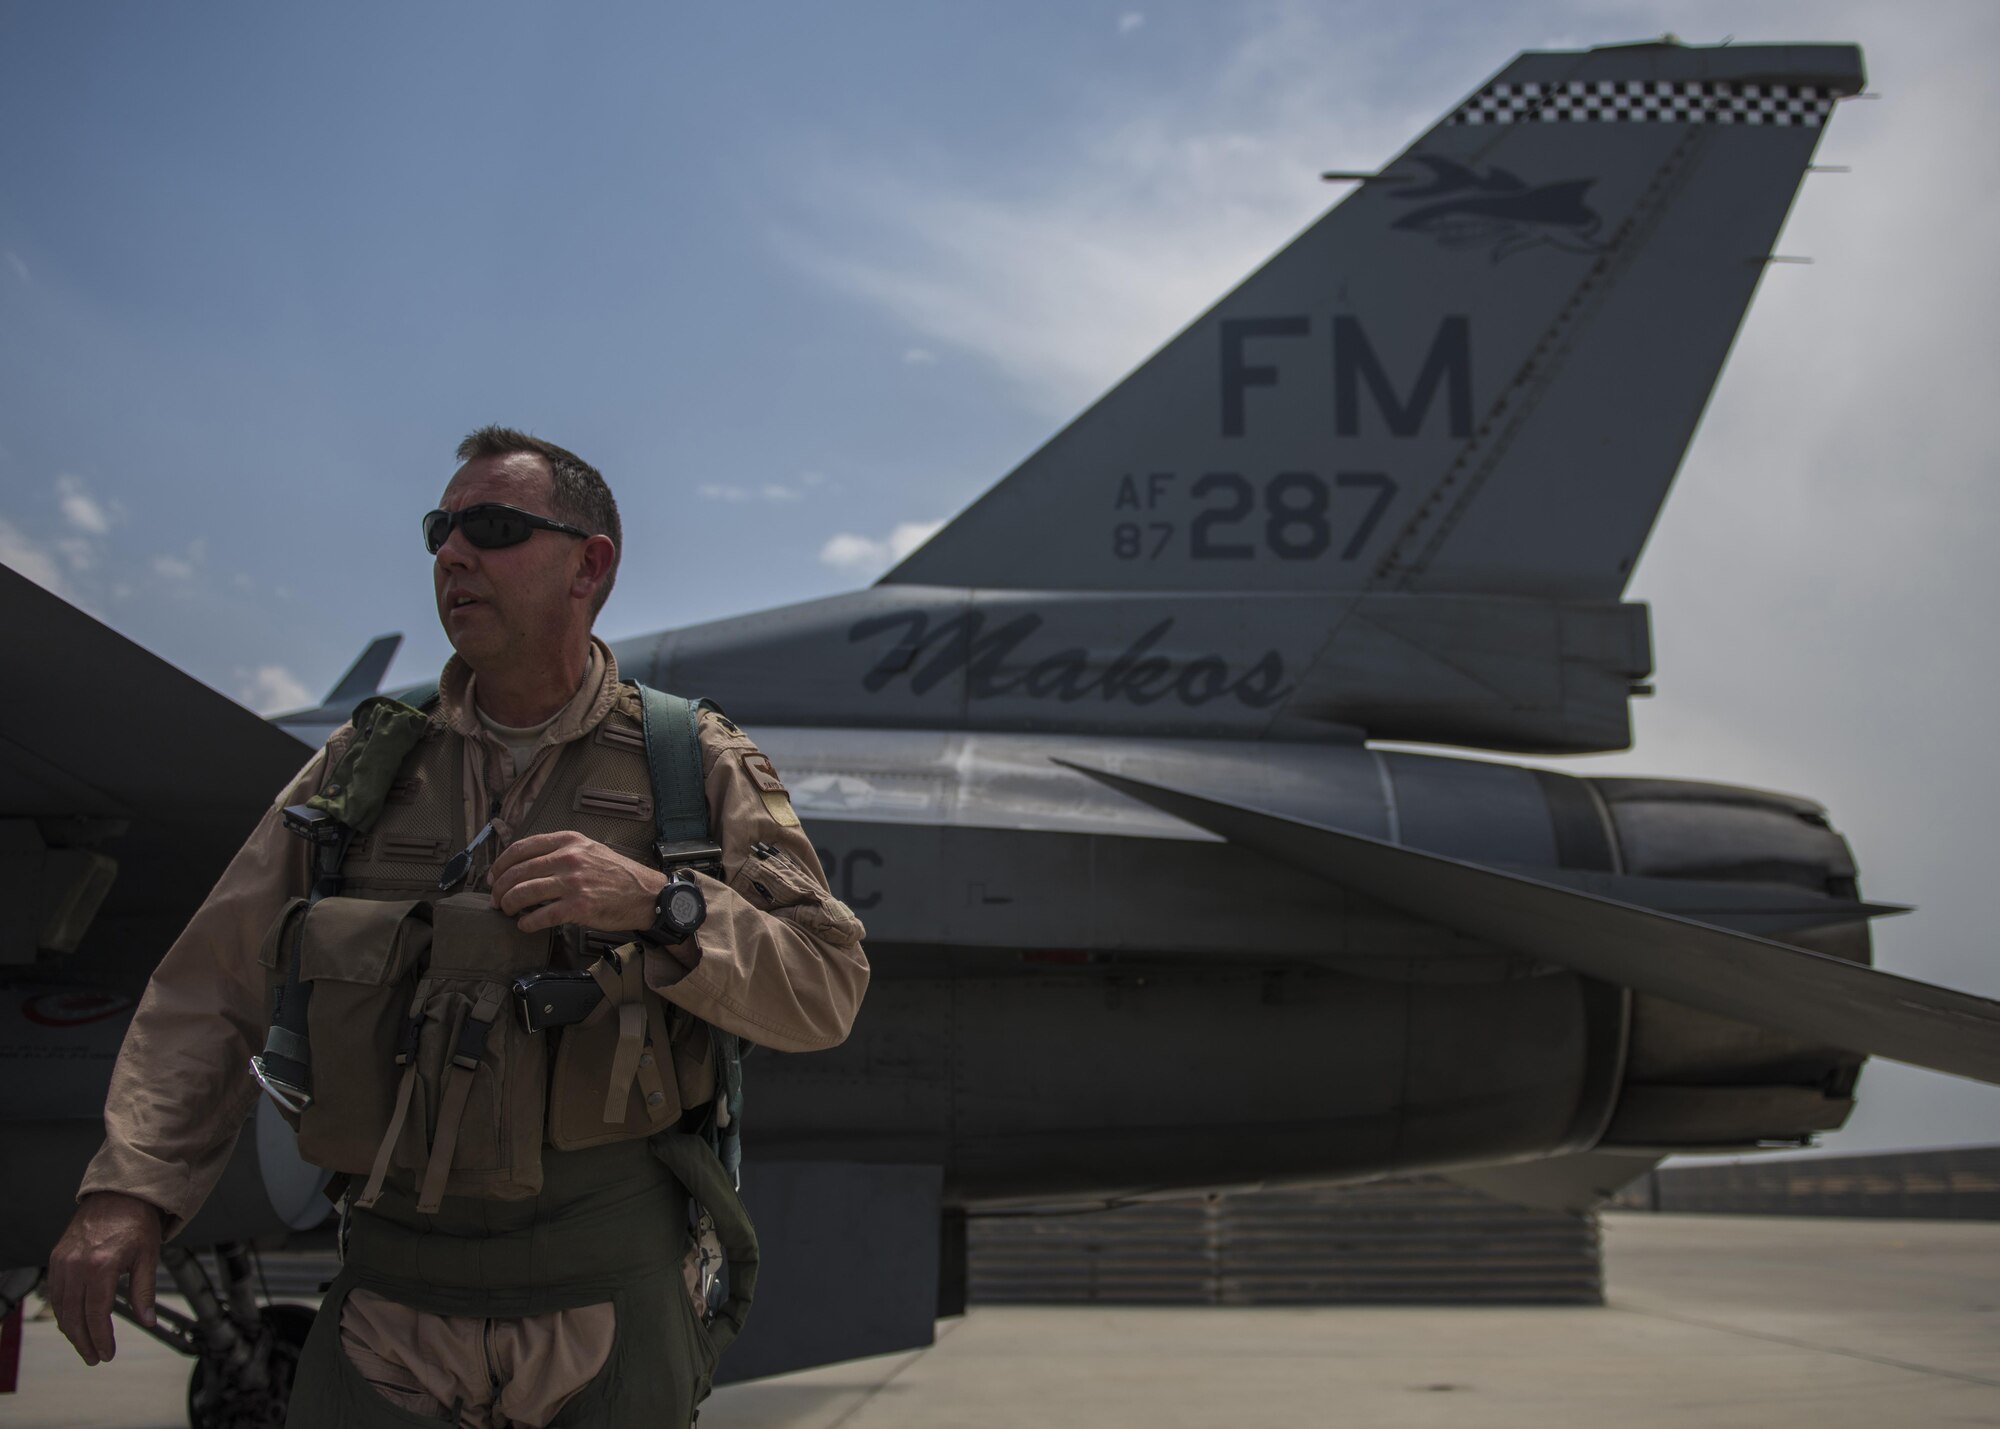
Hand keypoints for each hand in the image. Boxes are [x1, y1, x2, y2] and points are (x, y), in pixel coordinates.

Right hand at [48, 1192, 161, 1364]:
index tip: (107, 1354)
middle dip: (84, 1342)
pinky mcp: (57, 1258)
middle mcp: (77, 1265)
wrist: (118, 1194)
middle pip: (74, 1317)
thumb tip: (148, 1320)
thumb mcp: (149, 1256)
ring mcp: (63, 1262)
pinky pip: (56, 1294)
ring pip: (60, 1308)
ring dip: (71, 1331)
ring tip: (86, 1345)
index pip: (96, 1314)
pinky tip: (74, 1322)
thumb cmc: (136, 1221)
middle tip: (95, 1357)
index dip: (100, 1338)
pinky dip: (63, 1312)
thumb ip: (144, 1292)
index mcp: (102, 1265)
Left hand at [489, 830, 666, 934]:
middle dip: (500, 888)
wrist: (646, 893)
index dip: (500, 863)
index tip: (493, 876)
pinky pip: (541, 916)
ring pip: (525, 892)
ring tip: (507, 910)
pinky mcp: (579, 907)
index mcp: (569, 841)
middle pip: (518, 872)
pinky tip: (524, 925)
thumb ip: (560, 852)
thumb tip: (526, 865)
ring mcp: (573, 883)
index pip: (522, 848)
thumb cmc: (617, 874)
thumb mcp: (589, 849)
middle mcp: (569, 858)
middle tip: (496, 899)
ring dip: (509, 904)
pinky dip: (527, 923)